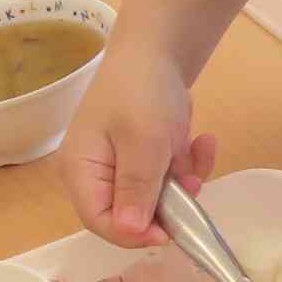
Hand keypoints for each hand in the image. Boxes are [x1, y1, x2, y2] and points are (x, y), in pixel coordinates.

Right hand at [57, 40, 216, 245]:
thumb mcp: (143, 142)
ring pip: (154, 198)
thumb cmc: (141, 90)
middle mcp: (94, 173)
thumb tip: (129, 232)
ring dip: (184, 182)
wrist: (157, 47)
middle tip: (193, 184)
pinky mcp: (142, 158)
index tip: (170, 231)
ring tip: (200, 151)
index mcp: (80, 170)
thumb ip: (136, 189)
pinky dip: (188, 165)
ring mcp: (119, 165)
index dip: (134, 234)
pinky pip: (166, 179)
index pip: (99, 221)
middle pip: (128, 213)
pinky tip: (202, 140)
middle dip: (166, 203)